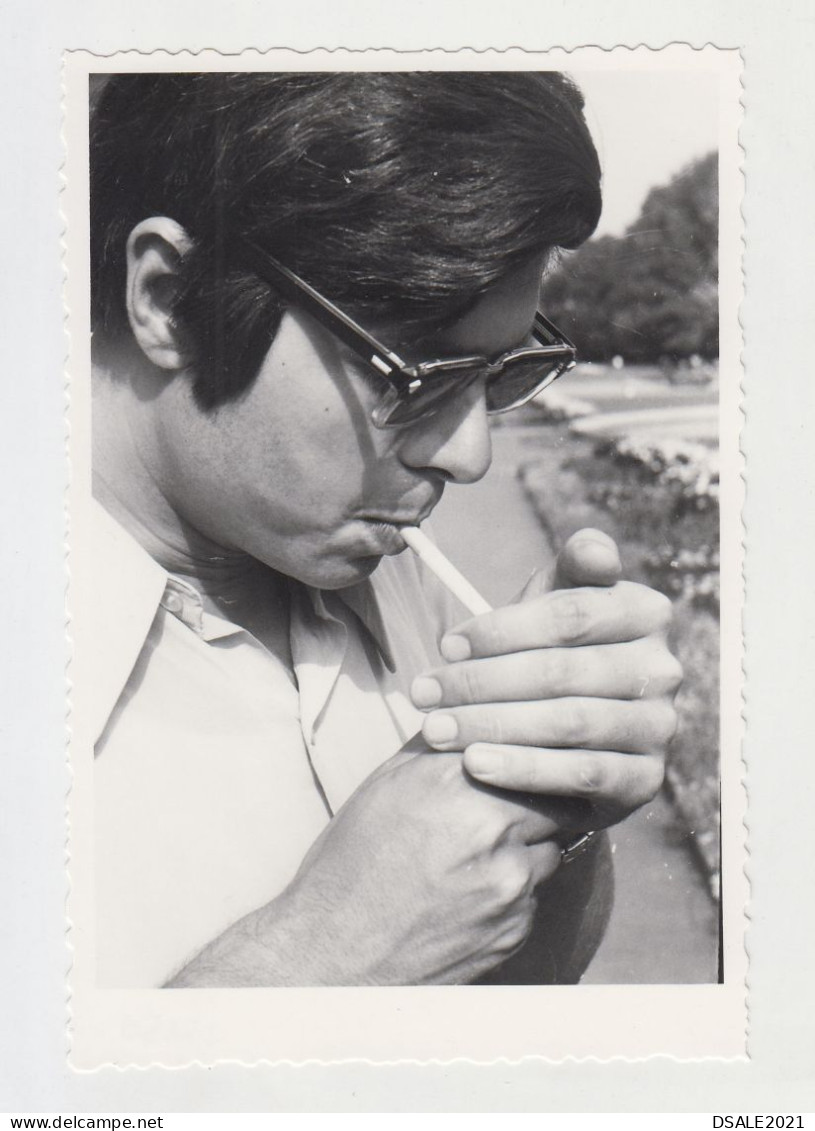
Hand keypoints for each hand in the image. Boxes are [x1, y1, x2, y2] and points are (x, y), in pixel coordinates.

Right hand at [169, 743, 565, 986]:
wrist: (332, 953)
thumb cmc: (350, 863)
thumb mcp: (385, 785)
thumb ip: (438, 747)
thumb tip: (471, 714)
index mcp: (455, 780)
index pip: (530, 750)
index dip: (534, 756)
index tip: (536, 757)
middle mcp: (490, 827)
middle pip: (557, 798)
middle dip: (542, 802)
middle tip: (521, 806)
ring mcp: (509, 881)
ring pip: (551, 848)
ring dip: (530, 847)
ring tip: (482, 856)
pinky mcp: (516, 926)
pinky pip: (534, 895)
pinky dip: (515, 891)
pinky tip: (471, 895)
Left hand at [410, 529, 681, 829]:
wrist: (562, 733)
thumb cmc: (552, 650)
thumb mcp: (557, 601)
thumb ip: (572, 568)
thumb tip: (595, 550)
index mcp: (646, 612)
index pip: (568, 616)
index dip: (500, 629)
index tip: (445, 644)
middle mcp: (663, 669)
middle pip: (561, 672)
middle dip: (480, 683)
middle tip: (422, 693)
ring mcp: (660, 726)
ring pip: (569, 722)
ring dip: (492, 726)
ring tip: (435, 730)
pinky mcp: (647, 780)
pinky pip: (582, 774)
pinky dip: (524, 768)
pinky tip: (475, 763)